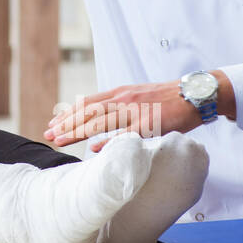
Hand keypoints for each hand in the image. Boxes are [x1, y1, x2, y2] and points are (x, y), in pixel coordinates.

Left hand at [42, 80, 205, 151]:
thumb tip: (100, 120)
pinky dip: (108, 141)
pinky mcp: (150, 123)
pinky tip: (94, 149)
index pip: (87, 104)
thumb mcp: (137, 96)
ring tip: (60, 140)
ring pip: (100, 122)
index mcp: (120, 93)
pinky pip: (125, 134)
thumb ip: (119, 107)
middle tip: (48, 135)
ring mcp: (136, 111)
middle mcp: (124, 99)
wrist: (194, 94)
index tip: (52, 124)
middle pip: (88, 112)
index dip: (68, 114)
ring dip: (77, 132)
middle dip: (66, 124)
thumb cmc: (166, 99)